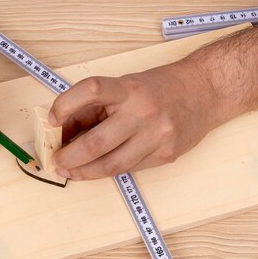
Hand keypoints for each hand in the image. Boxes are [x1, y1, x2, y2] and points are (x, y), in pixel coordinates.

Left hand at [48, 60, 226, 179]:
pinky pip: (129, 169)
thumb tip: (63, 131)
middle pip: (96, 142)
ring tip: (70, 171)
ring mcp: (157, 136)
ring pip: (111, 165)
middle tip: (56, 161)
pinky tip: (96, 170)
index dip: (65, 105)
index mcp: (128, 88)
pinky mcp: (165, 155)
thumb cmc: (159, 88)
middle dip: (69, 156)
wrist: (205, 91)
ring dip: (84, 172)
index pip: (90, 90)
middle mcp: (143, 112)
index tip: (51, 119)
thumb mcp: (125, 86)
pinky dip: (108, 171)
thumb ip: (95, 107)